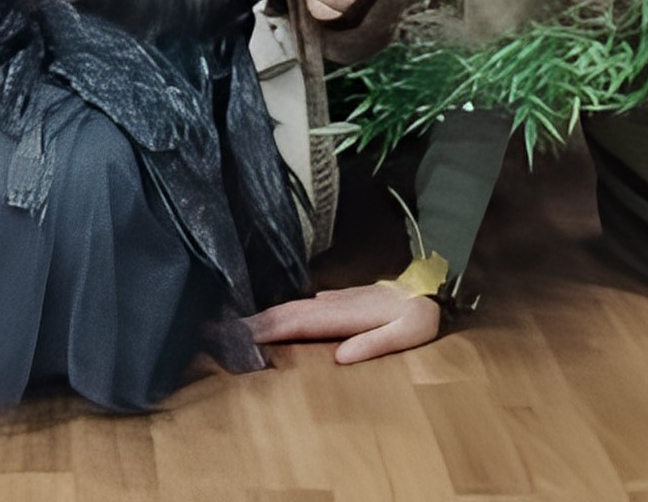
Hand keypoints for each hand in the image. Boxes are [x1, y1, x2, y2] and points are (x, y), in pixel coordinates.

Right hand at [243, 282, 440, 364]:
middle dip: (252, 322)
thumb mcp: (405, 335)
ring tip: (235, 328)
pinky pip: (300, 309)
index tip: (238, 337)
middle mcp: (332, 304)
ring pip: (289, 308)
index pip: (296, 323)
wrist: (429, 290)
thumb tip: (339, 357)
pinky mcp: (335, 301)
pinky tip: (271, 321)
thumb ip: (374, 344)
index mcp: (343, 315)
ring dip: (261, 317)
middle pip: (284, 312)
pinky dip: (280, 315)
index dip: (267, 330)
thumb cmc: (419, 317)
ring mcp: (332, 300)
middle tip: (219, 332)